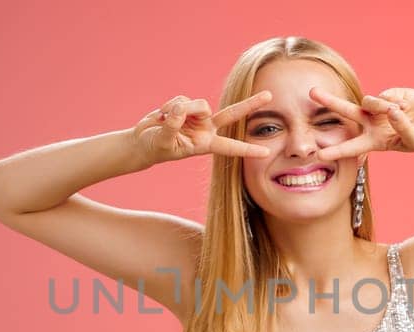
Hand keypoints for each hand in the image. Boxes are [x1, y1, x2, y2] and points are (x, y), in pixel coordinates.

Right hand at [132, 91, 274, 165]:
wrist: (143, 141)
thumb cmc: (155, 147)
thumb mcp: (163, 142)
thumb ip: (172, 125)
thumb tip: (181, 108)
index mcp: (204, 144)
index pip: (230, 147)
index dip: (247, 149)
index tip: (267, 153)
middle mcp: (205, 129)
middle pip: (232, 114)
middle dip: (250, 104)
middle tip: (270, 96)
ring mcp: (197, 117)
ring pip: (198, 103)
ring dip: (179, 109)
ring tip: (163, 119)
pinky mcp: (187, 107)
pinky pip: (183, 99)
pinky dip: (169, 106)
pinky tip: (161, 115)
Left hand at [310, 87, 413, 160]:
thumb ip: (402, 127)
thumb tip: (391, 111)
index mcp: (376, 141)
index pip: (352, 147)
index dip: (336, 151)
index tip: (319, 155)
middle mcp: (374, 124)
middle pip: (347, 112)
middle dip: (330, 102)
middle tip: (312, 92)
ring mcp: (381, 108)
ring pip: (369, 102)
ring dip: (381, 106)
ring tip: (400, 111)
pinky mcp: (391, 94)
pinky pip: (385, 95)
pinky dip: (396, 101)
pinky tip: (407, 106)